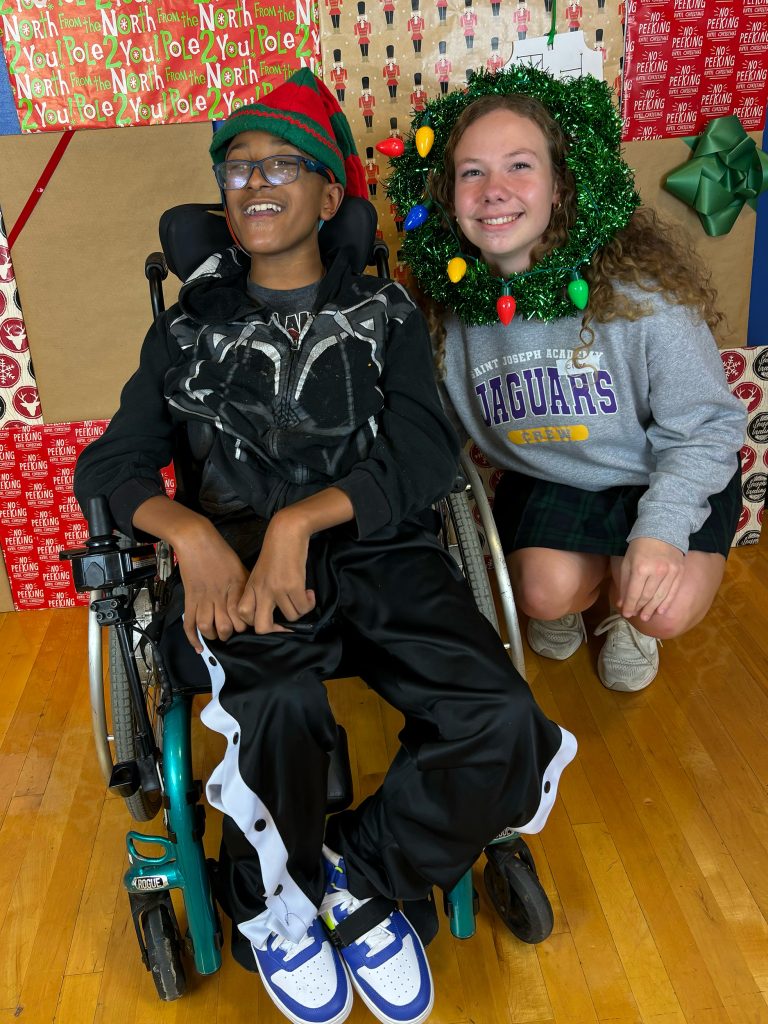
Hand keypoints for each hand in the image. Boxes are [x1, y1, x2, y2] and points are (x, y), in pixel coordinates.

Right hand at [131, 495, 249, 652]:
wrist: (197, 541)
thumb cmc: (222, 553)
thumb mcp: (241, 569)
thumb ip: (246, 588)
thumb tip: (256, 603)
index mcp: (236, 589)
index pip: (244, 618)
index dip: (247, 625)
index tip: (250, 626)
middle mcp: (220, 597)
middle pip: (227, 627)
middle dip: (231, 633)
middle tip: (232, 631)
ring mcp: (203, 599)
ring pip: (207, 627)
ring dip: (214, 635)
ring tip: (218, 635)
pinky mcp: (190, 599)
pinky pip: (189, 623)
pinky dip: (193, 638)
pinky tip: (199, 647)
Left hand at [237, 507, 315, 633]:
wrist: (286, 532)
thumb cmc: (275, 551)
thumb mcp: (260, 572)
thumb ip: (260, 590)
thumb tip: (272, 612)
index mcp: (251, 587)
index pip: (244, 615)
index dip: (257, 622)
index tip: (271, 617)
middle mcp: (261, 591)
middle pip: (261, 627)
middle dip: (277, 629)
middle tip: (288, 621)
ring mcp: (276, 589)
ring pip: (291, 617)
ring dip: (300, 610)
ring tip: (303, 598)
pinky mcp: (292, 585)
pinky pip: (303, 608)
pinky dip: (309, 604)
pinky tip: (309, 594)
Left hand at [617, 537, 684, 621]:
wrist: (662, 529)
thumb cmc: (640, 546)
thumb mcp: (627, 561)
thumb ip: (624, 582)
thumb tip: (621, 603)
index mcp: (640, 568)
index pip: (634, 593)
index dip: (629, 605)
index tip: (626, 614)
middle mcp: (656, 571)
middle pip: (647, 596)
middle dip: (640, 608)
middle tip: (636, 616)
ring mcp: (670, 572)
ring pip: (660, 596)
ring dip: (652, 609)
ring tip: (646, 616)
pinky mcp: (679, 572)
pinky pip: (673, 591)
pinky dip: (666, 603)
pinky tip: (660, 611)